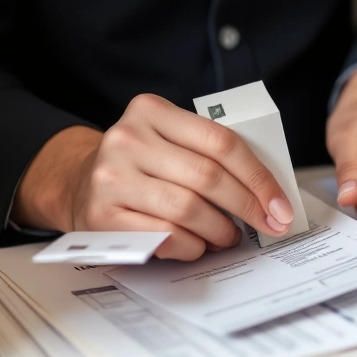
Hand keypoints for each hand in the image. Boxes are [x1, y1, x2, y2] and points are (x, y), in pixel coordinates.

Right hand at [12, 94, 293, 259]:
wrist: (76, 182)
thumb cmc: (139, 163)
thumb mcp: (167, 140)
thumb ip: (208, 152)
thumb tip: (268, 193)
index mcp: (150, 110)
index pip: (221, 142)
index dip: (258, 177)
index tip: (280, 204)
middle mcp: (127, 138)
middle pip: (207, 176)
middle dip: (247, 206)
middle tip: (267, 224)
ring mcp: (111, 177)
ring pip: (188, 209)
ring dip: (219, 230)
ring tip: (228, 236)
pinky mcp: (102, 215)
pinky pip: (165, 236)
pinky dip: (192, 246)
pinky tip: (198, 245)